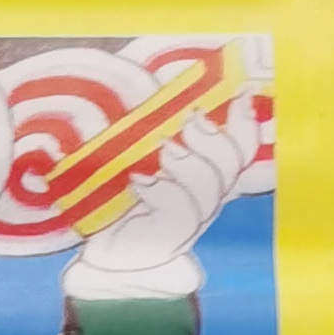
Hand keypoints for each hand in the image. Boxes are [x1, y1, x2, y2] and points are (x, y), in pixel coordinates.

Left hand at [70, 96, 262, 288]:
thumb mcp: (131, 150)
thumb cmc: (110, 192)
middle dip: (216, 139)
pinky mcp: (166, 242)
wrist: (88, 247)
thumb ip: (150, 125)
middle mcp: (202, 198)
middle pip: (231, 167)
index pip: (240, 149)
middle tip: (190, 120)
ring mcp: (187, 223)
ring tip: (164, 149)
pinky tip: (138, 180)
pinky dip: (163, 191)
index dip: (246, 124)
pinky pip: (180, 215)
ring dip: (191, 163)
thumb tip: (158, 86)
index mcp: (202, 173)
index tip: (241, 95)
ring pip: (210, 191)